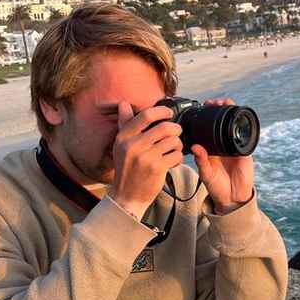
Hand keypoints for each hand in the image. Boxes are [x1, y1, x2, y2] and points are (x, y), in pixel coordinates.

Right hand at [107, 101, 183, 218]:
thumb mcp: (121, 145)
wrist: (127, 195)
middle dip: (175, 129)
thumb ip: (124, 123)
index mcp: (124, 137)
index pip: (146, 116)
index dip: (162, 111)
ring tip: (174, 149)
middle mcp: (133, 145)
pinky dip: (178, 157)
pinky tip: (173, 161)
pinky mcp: (156, 168)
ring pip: (173, 141)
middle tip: (176, 133)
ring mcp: (145, 157)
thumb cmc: (127, 168)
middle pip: (165, 127)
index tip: (169, 114)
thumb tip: (123, 104)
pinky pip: (176, 155)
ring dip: (178, 144)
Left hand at [192, 98, 254, 213]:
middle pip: (222, 123)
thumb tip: (196, 147)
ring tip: (226, 102)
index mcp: (211, 149)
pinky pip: (245, 136)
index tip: (203, 106)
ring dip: (231, 113)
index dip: (207, 117)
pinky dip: (243, 126)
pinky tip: (239, 117)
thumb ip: (202, 161)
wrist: (232, 198)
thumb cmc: (216, 186)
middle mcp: (223, 145)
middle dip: (219, 110)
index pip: (209, 128)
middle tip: (213, 101)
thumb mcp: (206, 173)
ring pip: (234, 126)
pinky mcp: (245, 151)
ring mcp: (234, 147)